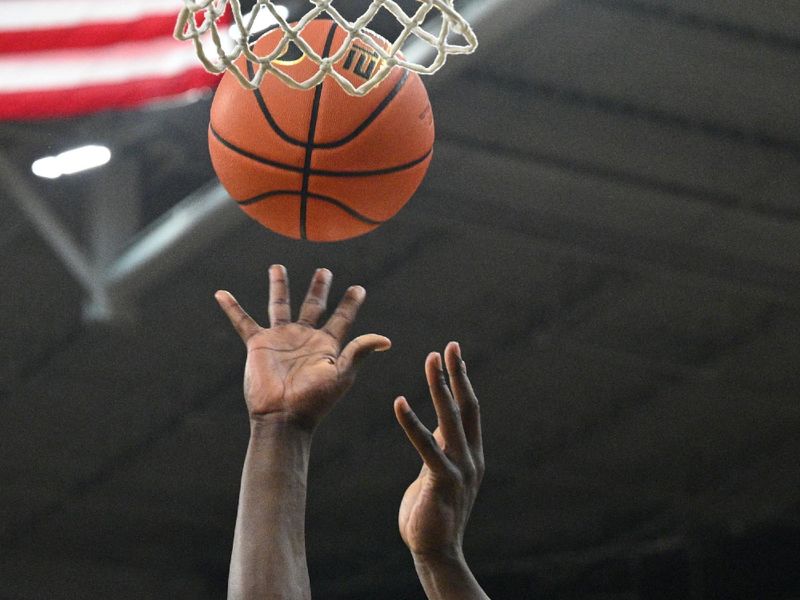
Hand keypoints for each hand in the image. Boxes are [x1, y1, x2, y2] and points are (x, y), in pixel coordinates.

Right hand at [216, 265, 390, 429]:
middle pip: (313, 306)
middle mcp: (304, 338)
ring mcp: (281, 340)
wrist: (283, 416)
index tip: (358, 288)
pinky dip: (232, 308)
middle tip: (325, 272)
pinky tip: (222, 294)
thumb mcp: (341, 374)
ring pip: (279, 305)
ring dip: (278, 286)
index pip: (342, 318)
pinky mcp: (259, 345)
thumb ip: (358, 351)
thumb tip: (386, 340)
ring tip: (277, 267)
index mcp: (326, 345)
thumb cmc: (315, 399)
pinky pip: (243, 322)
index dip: (351, 303)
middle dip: (319, 289)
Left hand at [395, 342, 483, 561]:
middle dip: (457, 375)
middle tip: (449, 346)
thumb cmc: (433, 512)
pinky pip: (427, 446)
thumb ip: (443, 449)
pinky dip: (413, 422)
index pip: (470, 409)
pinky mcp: (442, 481)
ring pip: (451, 419)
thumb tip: (441, 425)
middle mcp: (471, 457)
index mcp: (472, 454)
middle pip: (466, 407)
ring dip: (441, 388)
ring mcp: (460, 469)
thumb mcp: (441, 473)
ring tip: (432, 361)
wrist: (436, 550)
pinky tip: (400, 402)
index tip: (456, 355)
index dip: (463, 381)